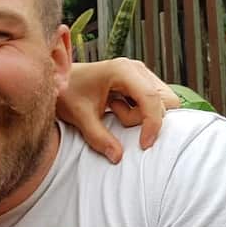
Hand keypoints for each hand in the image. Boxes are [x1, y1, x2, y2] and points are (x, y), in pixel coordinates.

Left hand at [59, 59, 178, 163]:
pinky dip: (141, 113)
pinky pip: (154, 103)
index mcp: (123, 70)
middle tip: (115, 117)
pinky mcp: (140, 83)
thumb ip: (98, 137)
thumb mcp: (80, 116)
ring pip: (162, 103)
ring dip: (142, 116)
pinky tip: (117, 108)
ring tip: (114, 111)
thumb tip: (117, 157)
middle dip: (146, 118)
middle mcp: (136, 69)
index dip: (152, 124)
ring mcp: (140, 74)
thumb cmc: (68, 92)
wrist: (61, 80)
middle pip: (164, 101)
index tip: (144, 145)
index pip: (151, 98)